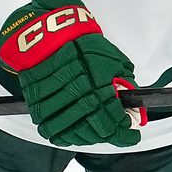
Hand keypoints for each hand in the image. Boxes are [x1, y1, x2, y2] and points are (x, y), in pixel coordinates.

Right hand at [0, 0, 145, 146]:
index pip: (113, 121)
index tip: (131, 135)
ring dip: (89, 137)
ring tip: (97, 133)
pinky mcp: (37, 105)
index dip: (125, 133)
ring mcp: (55, 102)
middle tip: (117, 133)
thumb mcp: (114, 61)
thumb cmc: (83, 44)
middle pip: (95, 130)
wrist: (51, 35)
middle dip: (110, 135)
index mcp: (97, 84)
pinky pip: (52, 131)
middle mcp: (76, 95)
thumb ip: (124, 86)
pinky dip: (66, 136)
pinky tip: (76, 133)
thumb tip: (133, 107)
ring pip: (74, 134)